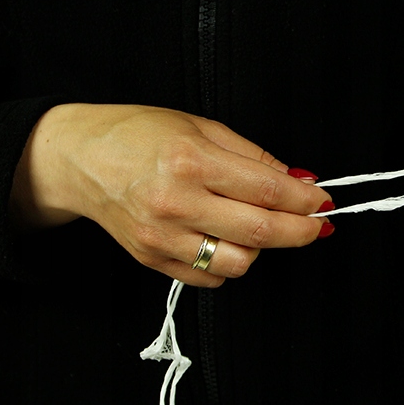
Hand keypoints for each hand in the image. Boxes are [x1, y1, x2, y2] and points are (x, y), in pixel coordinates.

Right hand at [10, 104, 331, 286]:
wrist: (80, 159)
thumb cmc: (138, 135)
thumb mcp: (201, 127)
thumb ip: (253, 157)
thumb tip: (297, 182)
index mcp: (190, 160)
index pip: (266, 191)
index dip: (304, 200)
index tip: (322, 201)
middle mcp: (175, 202)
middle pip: (260, 232)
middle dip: (300, 231)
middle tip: (316, 224)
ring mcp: (162, 236)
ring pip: (238, 263)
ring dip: (261, 249)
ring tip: (257, 227)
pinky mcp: (152, 259)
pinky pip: (209, 277)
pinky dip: (228, 263)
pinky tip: (225, 239)